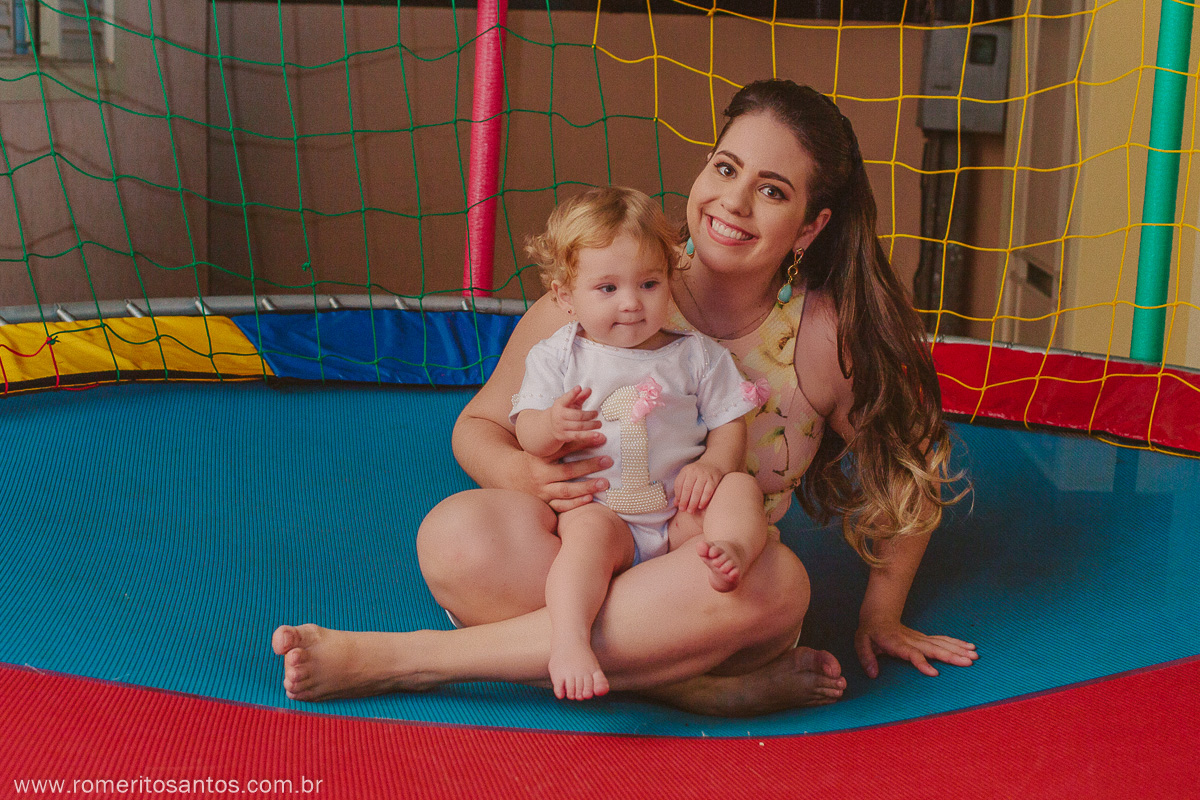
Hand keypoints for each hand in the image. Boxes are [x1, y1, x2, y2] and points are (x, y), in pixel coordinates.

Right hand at [520, 436, 610, 513]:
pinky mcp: (545, 503)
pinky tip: (590, 498)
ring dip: (587, 486)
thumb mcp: (539, 449)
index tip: (600, 438)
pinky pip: (561, 506)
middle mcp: (541, 475)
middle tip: (608, 460)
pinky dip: (575, 503)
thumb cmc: (531, 460)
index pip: (564, 449)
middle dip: (590, 465)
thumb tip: (582, 429)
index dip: (582, 443)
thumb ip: (557, 444)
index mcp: (540, 458)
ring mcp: (543, 491)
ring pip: (567, 490)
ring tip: (604, 482)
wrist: (508, 477)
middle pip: (568, 471)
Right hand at [550, 386, 600, 444]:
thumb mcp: (570, 403)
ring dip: (591, 425)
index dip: (572, 393)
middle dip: (589, 415)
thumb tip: (589, 389)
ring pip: (579, 427)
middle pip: (577, 415)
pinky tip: (597, 435)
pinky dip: (588, 436)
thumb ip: (580, 396)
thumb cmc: (564, 412)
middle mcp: (559, 415)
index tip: (578, 388)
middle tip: (596, 413)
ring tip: (599, 424)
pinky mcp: (564, 436)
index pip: (566, 398)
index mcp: (560, 404)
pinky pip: (578, 436)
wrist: (551, 426)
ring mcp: (561, 427)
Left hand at [673, 461, 723, 513]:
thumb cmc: (697, 474)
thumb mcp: (687, 477)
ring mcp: (705, 475)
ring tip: (690, 511)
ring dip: (693, 503)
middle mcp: (695, 471)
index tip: (678, 505)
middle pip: (687, 488)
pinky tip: (700, 507)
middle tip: (683, 510)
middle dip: (684, 501)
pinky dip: (703, 500)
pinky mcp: (714, 480)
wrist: (713, 464)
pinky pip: (708, 492)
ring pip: (697, 491)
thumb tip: (676, 504)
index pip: (679, 484)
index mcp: (686, 470)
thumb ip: (680, 489)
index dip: (678, 496)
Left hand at [855, 617, 978, 677]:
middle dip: (951, 656)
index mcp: (896, 643)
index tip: (934, 673)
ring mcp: (920, 638)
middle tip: (969, 662)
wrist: (878, 615)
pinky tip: (970, 647)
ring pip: (941, 643)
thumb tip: (872, 674)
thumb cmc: (870, 632)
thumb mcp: (861, 643)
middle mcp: (912, 640)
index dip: (922, 663)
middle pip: (933, 649)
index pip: (911, 654)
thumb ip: (866, 658)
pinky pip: (943, 640)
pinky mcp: (925, 638)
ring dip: (959, 649)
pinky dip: (957, 643)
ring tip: (975, 655)